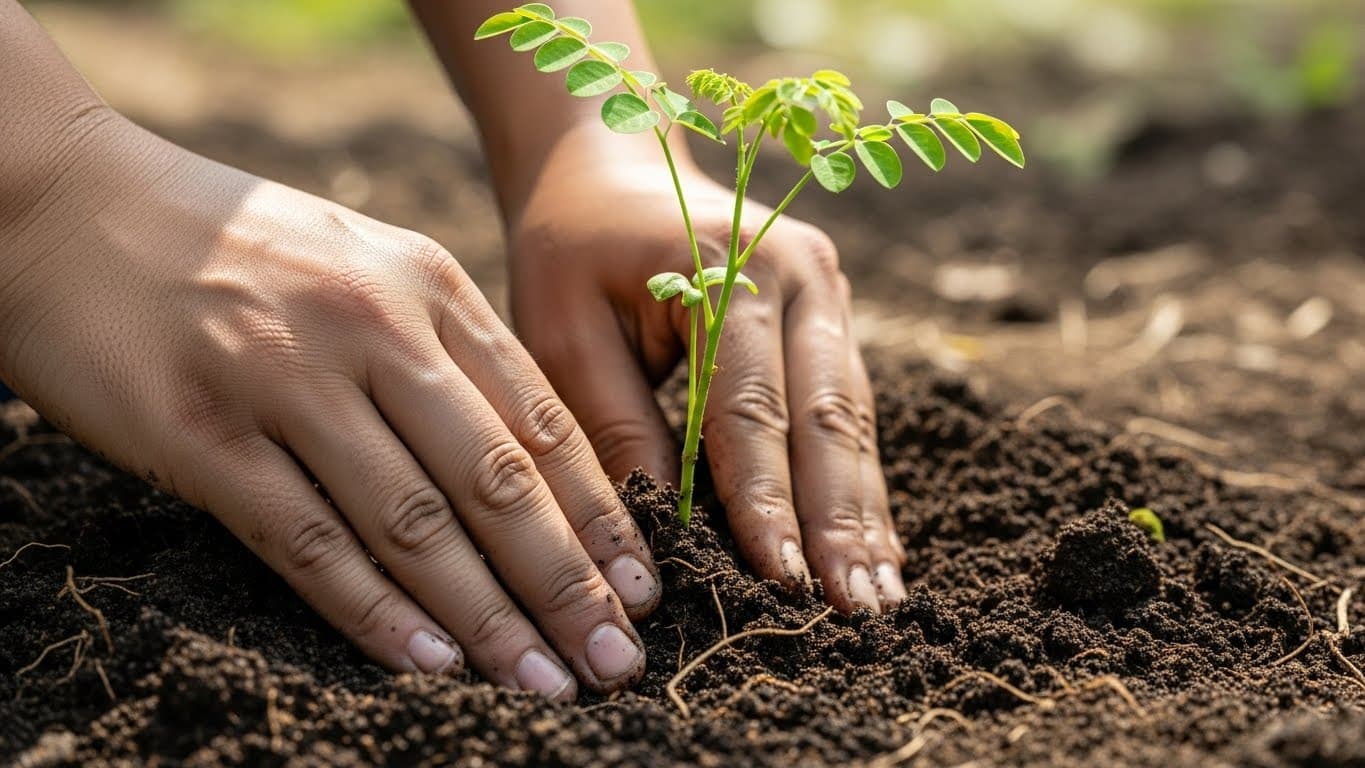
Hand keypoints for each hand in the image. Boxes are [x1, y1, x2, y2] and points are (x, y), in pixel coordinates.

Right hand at [0, 113, 659, 698]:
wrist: (68, 200)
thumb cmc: (235, 244)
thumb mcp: (366, 262)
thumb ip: (446, 345)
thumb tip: (530, 455)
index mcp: (426, 286)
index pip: (542, 421)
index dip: (601, 515)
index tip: (645, 589)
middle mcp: (373, 329)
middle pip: (497, 480)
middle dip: (568, 581)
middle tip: (617, 659)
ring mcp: (286, 380)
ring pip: (415, 523)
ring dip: (489, 616)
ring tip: (544, 681)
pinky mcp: (203, 434)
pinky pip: (308, 542)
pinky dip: (375, 612)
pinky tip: (432, 662)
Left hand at [508, 136, 907, 613]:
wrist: (611, 172)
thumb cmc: (572, 252)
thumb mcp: (565, 332)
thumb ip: (614, 426)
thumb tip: (663, 540)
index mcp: (728, 266)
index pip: (749, 405)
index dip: (766, 499)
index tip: (781, 580)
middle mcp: (799, 276)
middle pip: (827, 417)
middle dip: (840, 522)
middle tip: (857, 613)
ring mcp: (828, 294)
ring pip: (852, 419)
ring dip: (863, 514)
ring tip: (878, 600)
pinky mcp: (831, 320)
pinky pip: (850, 411)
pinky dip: (857, 484)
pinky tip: (874, 549)